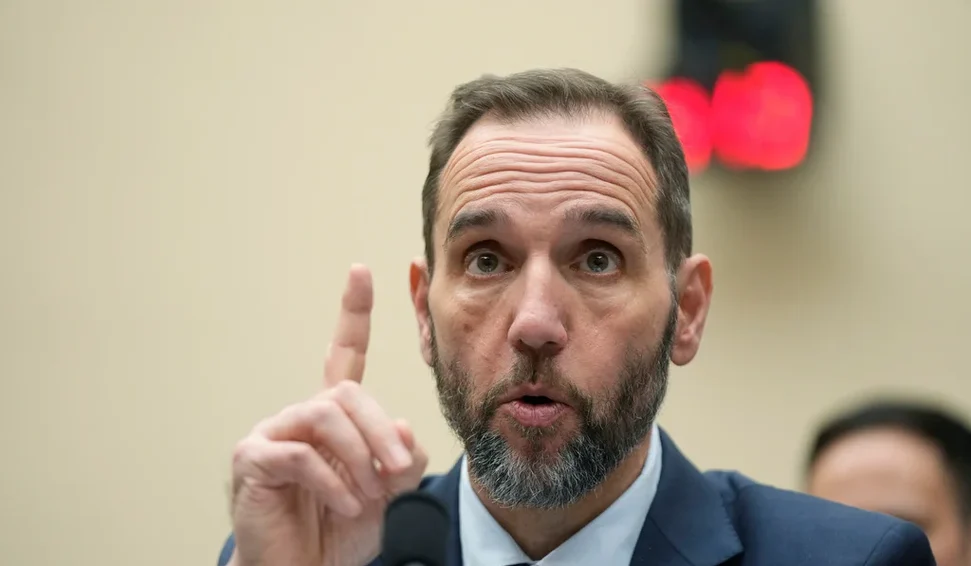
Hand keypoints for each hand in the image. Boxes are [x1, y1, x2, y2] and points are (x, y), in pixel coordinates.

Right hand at [228, 265, 427, 565]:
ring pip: (325, 415)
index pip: (344, 353)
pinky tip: (347, 507)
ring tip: (370, 494)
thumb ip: (399, 455)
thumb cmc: (340, 529)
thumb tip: (400, 426)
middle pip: (347, 392)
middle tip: (398, 472)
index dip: (353, 312)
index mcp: (333, 415)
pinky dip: (332, 483)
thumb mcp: (387, 490)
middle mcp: (300, 415)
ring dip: (359, 456)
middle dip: (379, 430)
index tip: (361, 271)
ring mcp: (272, 433)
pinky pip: (299, 455)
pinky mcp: (252, 459)